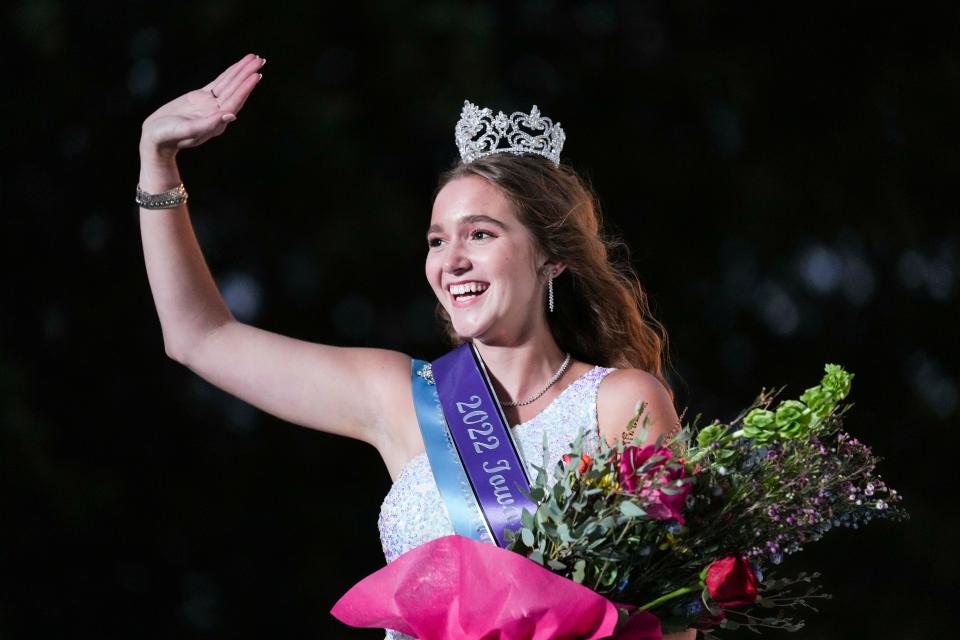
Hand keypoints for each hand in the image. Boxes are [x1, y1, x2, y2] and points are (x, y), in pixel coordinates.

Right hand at [140, 53, 264, 158]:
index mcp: (216, 122)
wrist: (156, 137)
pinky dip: (228, 74)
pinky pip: (219, 83)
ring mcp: (210, 104)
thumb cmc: (168, 136)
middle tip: (261, 59)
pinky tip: (237, 67)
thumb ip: (209, 124)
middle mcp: (217, 112)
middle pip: (236, 90)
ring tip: (255, 58)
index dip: (246, 88)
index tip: (257, 74)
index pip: (235, 101)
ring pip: (229, 84)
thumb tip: (231, 115)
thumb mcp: (187, 131)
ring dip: (241, 71)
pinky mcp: (201, 98)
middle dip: (248, 74)